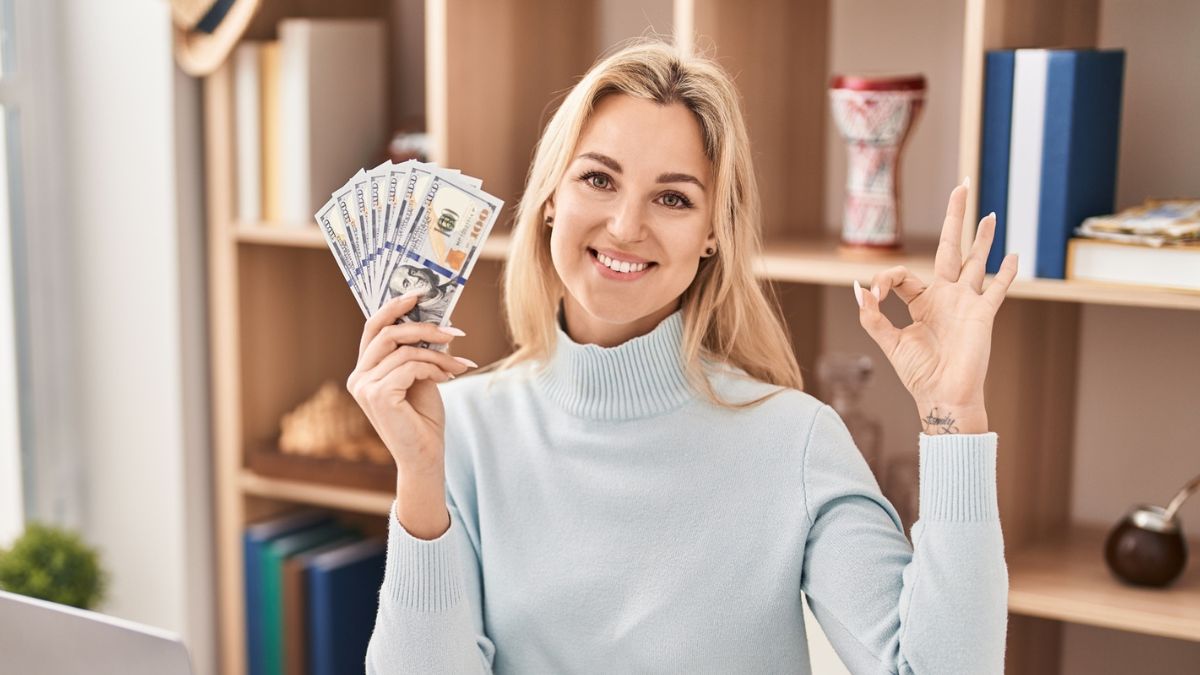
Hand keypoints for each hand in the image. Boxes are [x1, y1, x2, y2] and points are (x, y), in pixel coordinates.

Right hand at [346, 292, 476, 475]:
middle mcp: (358, 377)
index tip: (419, 294)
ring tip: (459, 365)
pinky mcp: (378, 396)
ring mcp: (364, 387)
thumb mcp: (423, 376)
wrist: (425, 457)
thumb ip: (420, 351)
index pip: (373, 328)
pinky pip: (410, 366)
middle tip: (452, 330)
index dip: (393, 307)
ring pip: (404, 350)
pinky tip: (447, 379)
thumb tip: (439, 320)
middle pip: (386, 332)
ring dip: (438, 354)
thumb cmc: (424, 419)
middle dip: (422, 326)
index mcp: (365, 371)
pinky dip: (434, 368)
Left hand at [854, 180, 1017, 429]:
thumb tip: (859, 287)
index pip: (903, 276)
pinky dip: (1006, 273)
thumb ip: (872, 316)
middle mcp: (946, 297)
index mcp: (921, 303)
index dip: (885, 280)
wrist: (943, 398)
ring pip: (976, 261)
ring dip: (983, 238)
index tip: (874, 294)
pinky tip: (1014, 255)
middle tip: (961, 187)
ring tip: (989, 213)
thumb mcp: (889, 342)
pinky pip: (997, 289)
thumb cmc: (918, 375)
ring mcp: (967, 303)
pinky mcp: (983, 315)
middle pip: (951, 248)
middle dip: (955, 218)